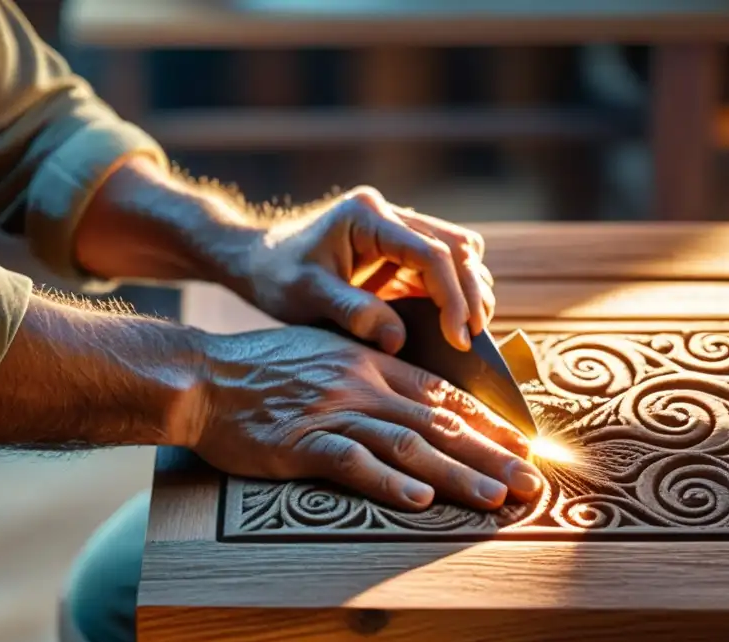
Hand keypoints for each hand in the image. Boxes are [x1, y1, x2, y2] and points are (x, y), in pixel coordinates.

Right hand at [187, 326, 540, 509]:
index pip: (442, 393)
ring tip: (495, 499)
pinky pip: (351, 462)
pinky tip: (419, 500)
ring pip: (408, 443)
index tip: (522, 445)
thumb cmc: (263, 368)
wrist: (205, 377)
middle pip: (439, 421)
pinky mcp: (300, 443)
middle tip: (531, 484)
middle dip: (491, 455)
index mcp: (370, 363)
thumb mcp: (324, 352)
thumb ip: (368, 370)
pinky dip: (388, 481)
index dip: (487, 422)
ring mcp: (331, 412)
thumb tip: (411, 393)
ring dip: (457, 473)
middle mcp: (360, 384)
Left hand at [235, 186, 492, 353]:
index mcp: (367, 216)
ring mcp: (395, 230)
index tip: (457, 337)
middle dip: (470, 293)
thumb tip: (398, 340)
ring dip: (468, 290)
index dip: (452, 296)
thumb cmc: (276, 277)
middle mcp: (388, 214)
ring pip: (456, 253)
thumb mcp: (307, 295)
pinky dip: (452, 293)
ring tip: (468, 333)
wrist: (257, 262)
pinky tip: (453, 325)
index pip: (431, 252)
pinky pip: (439, 268)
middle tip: (471, 340)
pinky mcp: (397, 251)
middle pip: (455, 248)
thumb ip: (352, 313)